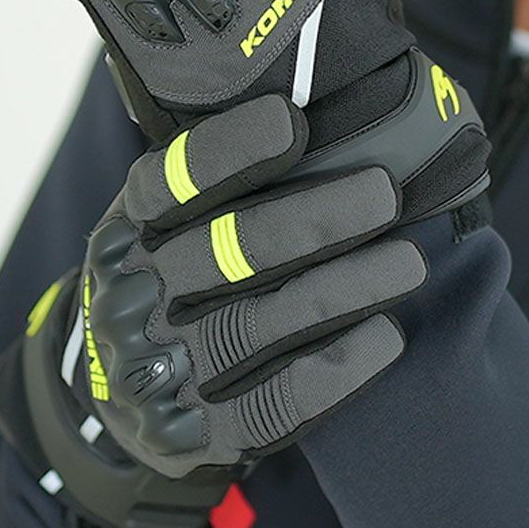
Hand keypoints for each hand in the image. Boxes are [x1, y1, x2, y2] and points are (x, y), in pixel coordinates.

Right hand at [77, 93, 425, 478]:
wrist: (118, 387)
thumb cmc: (172, 272)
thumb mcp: (167, 218)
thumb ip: (216, 174)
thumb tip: (308, 97)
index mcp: (128, 227)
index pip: (169, 183)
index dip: (229, 152)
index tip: (293, 121)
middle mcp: (134, 293)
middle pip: (227, 252)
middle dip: (312, 220)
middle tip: (385, 193)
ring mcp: (158, 367)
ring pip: (258, 325)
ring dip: (341, 291)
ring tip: (409, 263)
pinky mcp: (193, 430)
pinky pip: (269, 405)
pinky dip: (332, 372)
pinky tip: (386, 339)